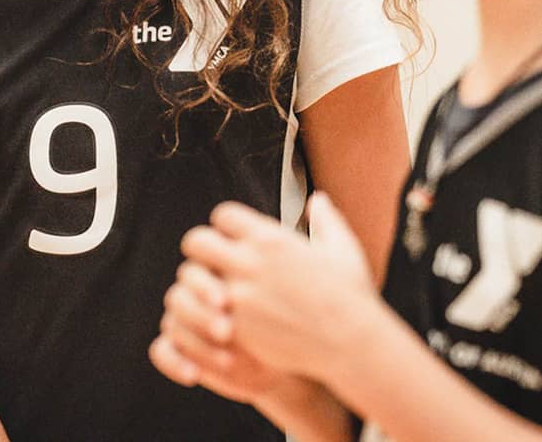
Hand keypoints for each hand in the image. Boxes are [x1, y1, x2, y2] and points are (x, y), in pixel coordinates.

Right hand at [150, 259, 280, 403]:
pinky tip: (194, 375)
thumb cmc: (279, 325)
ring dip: (197, 343)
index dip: (204, 287)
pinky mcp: (175, 346)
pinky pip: (162, 352)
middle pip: (180, 296)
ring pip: (173, 324)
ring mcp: (181, 318)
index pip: (193, 273)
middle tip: (226, 331)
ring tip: (227, 360)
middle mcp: (191, 291)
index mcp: (211, 271)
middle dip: (201, 315)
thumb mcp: (271, 309)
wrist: (279, 357)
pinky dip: (174, 363)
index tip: (224, 302)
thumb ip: (254, 293)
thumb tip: (250, 282)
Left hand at [180, 193, 376, 381]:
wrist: (353, 345)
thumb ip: (326, 219)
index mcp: (271, 239)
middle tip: (212, 260)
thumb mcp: (343, 248)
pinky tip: (223, 316)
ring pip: (193, 278)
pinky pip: (204, 312)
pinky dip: (209, 313)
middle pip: (197, 241)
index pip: (224, 215)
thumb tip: (318, 200)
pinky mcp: (237, 328)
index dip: (226, 224)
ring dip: (201, 281)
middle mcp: (250, 263)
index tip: (232, 235)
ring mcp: (240, 296)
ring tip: (213, 289)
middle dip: (202, 248)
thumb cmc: (350, 297)